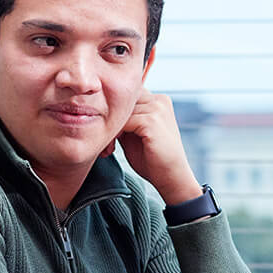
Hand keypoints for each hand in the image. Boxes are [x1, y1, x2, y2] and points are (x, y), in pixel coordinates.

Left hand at [111, 90, 202, 204]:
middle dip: (111, 119)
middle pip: (123, 101)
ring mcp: (157, 108)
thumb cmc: (153, 157)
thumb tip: (100, 110)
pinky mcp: (152, 121)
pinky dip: (115, 134)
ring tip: (109, 147)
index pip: (127, 95)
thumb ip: (125, 118)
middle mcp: (159, 100)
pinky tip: (113, 148)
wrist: (171, 176)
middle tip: (106, 142)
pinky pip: (124, 121)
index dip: (115, 111)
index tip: (107, 133)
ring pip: (121, 111)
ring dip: (111, 128)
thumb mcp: (135, 132)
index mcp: (158, 100)